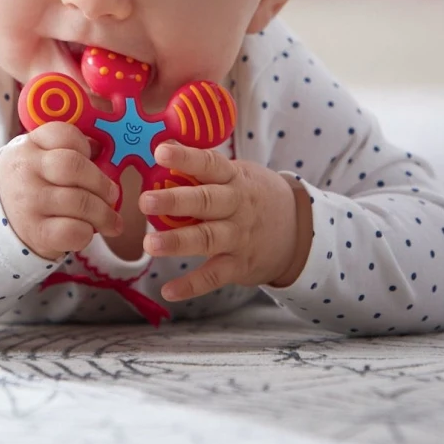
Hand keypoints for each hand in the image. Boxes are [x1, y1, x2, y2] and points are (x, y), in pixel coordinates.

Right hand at [0, 121, 122, 259]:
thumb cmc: (32, 183)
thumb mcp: (39, 157)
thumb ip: (69, 151)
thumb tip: (105, 152)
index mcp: (29, 145)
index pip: (64, 134)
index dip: (86, 145)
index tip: (93, 157)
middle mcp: (25, 170)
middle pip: (73, 167)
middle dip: (101, 183)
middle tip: (112, 194)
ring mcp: (29, 202)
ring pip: (78, 201)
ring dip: (103, 213)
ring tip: (112, 221)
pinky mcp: (36, 232)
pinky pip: (73, 230)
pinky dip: (87, 232)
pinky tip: (87, 231)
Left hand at [139, 142, 309, 300]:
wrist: (298, 230)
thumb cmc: (253, 196)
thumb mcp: (238, 175)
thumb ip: (205, 172)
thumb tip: (161, 157)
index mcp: (234, 179)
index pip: (210, 164)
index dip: (186, 157)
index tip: (161, 152)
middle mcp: (237, 206)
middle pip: (205, 202)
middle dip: (174, 201)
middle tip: (145, 201)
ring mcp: (239, 237)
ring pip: (207, 238)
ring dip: (178, 242)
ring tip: (150, 244)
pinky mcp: (239, 265)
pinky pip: (214, 276)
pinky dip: (191, 285)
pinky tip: (168, 291)